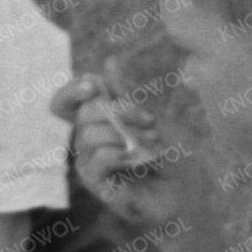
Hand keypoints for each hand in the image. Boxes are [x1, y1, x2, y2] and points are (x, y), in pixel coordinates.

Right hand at [52, 73, 210, 232]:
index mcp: (95, 123)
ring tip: (151, 144)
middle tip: (150, 121)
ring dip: (124, 134)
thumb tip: (108, 60)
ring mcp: (88, 163)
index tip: (94, 85)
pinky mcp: (96, 184)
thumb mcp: (149, 117)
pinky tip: (138, 159)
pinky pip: (97, 158)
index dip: (71, 90)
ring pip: (87, 135)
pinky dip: (120, 153)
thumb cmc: (169, 155)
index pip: (64, 102)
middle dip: (120, 111)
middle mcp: (86, 141)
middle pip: (83, 114)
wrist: (187, 191)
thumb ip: (124, 92)